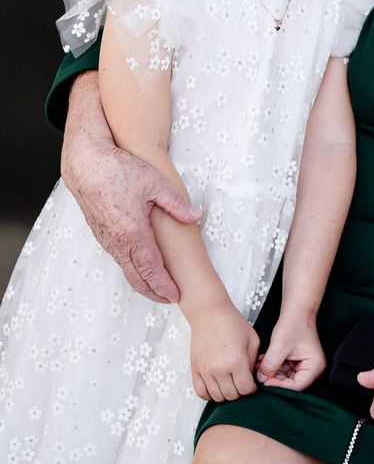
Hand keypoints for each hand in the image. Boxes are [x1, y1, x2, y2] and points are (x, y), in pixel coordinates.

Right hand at [61, 72, 201, 302]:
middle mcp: (117, 241)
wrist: (86, 164)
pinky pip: (118, 258)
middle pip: (137, 277)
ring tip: (157, 288)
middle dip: (153, 292)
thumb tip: (197, 216)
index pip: (151, 268)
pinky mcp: (100, 234)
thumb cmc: (120, 170)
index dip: (164, 285)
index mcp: (133, 231)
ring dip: (142, 282)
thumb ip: (176, 203)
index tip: (176, 295)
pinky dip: (131, 269)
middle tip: (169, 299)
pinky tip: (140, 268)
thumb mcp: (154, 182)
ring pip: (126, 269)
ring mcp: (107, 239)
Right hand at [190, 303, 259, 401]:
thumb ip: (254, 361)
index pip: (246, 389)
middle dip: (240, 392)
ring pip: (217, 397)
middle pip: (231, 396)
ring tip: (230, 384)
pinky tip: (216, 387)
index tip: (252, 384)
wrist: (209, 313)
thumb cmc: (232, 323)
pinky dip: (209, 395)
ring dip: (225, 394)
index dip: (252, 389)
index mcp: (236, 361)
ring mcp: (206, 371)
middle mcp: (220, 369)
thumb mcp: (252, 339)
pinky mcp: (195, 369)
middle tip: (241, 383)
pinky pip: (201, 393)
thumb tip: (252, 377)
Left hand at [255, 315, 325, 390]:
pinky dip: (273, 367)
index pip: (296, 385)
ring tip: (259, 366)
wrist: (295, 311)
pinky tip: (262, 361)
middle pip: (291, 383)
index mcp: (315, 366)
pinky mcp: (296, 362)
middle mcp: (312, 368)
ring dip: (271, 373)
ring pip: (285, 377)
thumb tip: (261, 379)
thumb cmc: (293, 323)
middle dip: (274, 378)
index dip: (279, 385)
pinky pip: (283, 370)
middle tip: (259, 375)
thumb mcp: (279, 346)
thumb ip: (270, 365)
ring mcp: (304, 365)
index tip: (265, 382)